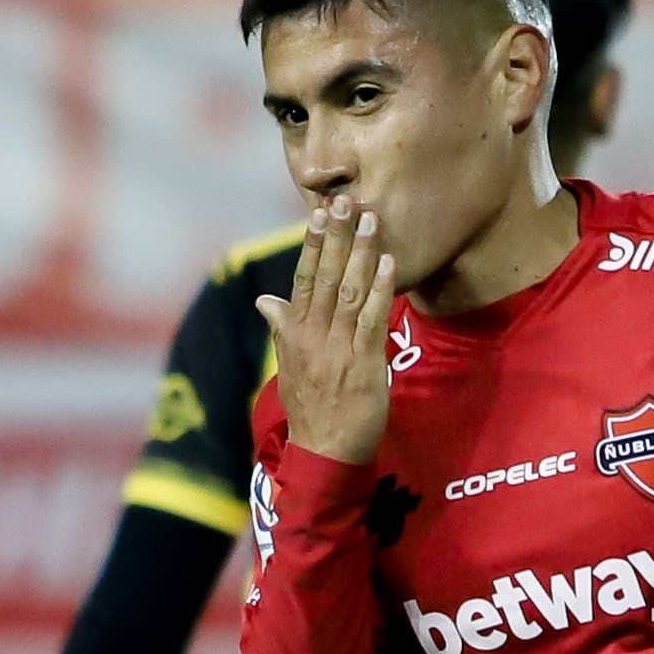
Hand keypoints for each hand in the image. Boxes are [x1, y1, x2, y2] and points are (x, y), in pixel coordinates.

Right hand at [253, 194, 397, 467]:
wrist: (324, 451)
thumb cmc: (310, 408)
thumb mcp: (287, 366)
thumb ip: (280, 329)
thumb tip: (264, 300)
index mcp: (294, 334)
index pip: (303, 279)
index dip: (313, 245)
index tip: (319, 213)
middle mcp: (312, 336)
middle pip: (326, 276)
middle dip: (338, 237)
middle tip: (347, 201)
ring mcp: (337, 349)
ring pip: (349, 291)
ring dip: (362, 253)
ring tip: (372, 221)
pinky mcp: (363, 364)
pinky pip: (372, 319)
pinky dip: (381, 289)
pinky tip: (389, 263)